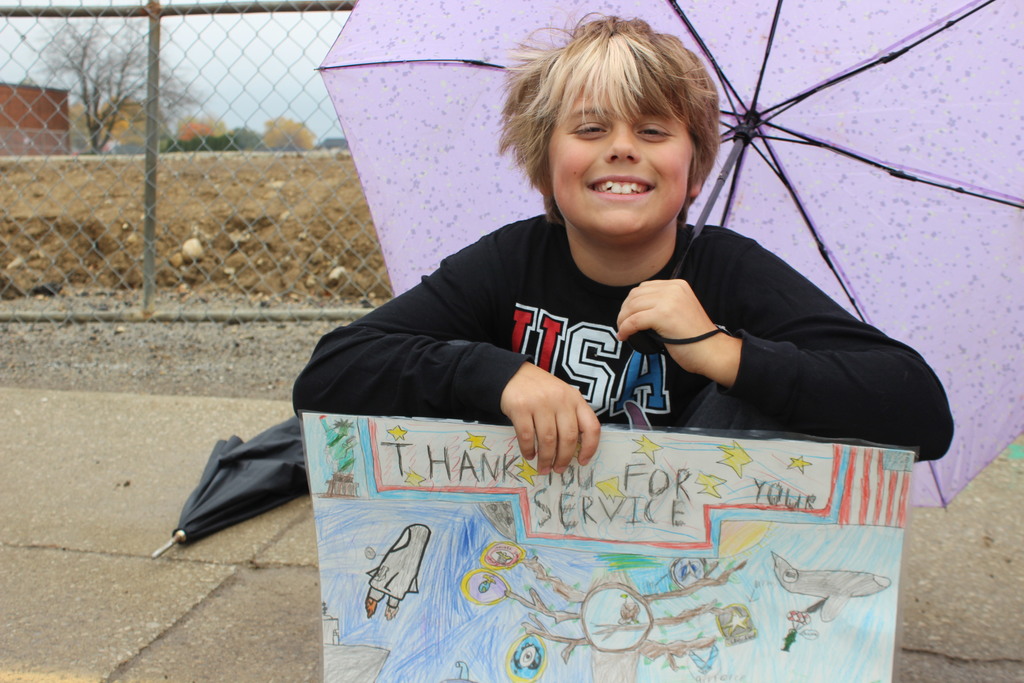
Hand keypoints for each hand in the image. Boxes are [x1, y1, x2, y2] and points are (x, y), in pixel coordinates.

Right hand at [499, 362, 600, 474]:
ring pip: (548, 439)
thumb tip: (574, 450)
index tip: (582, 461)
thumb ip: (571, 417)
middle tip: (558, 470)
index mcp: (575, 399)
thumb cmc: (541, 390)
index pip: (591, 426)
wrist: (513, 374)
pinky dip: (528, 450)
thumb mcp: (562, 397)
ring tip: (543, 468)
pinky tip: (529, 455)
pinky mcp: (520, 407)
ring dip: (546, 458)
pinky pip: (527, 436)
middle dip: (564, 458)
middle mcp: (560, 400)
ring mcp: (540, 403)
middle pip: (569, 437)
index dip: (590, 448)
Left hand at [616, 279, 740, 386]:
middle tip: (623, 326)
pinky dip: (625, 329)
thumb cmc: (695, 339)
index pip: (644, 288)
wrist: (712, 352)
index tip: (627, 317)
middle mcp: (673, 289)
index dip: (631, 303)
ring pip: (632, 307)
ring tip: (623, 332)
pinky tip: (624, 336)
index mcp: (677, 285)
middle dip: (624, 311)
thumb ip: (663, 304)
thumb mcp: (680, 311)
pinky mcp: (664, 315)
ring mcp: (669, 301)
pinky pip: (634, 320)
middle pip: (635, 295)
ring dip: (622, 320)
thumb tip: (635, 309)